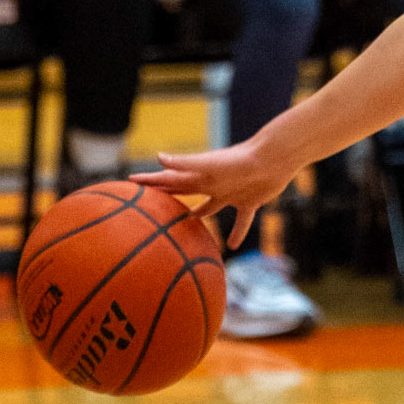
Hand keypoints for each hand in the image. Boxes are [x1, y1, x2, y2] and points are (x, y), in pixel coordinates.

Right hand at [136, 138, 291, 249]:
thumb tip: (158, 156)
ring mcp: (230, 193)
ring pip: (210, 208)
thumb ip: (185, 163)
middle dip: (168, 198)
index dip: (151, 182)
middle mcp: (213, 184)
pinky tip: (233, 247)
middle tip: (151, 206)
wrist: (273, 159)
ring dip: (199, 216)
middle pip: (185, 193)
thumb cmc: (240, 160)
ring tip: (187, 225)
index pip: (169, 179)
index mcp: (200, 176)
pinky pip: (242, 221)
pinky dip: (238, 232)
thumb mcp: (209, 164)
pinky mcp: (249, 201)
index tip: (130, 183)